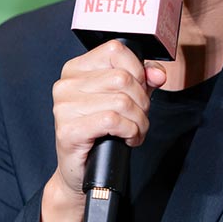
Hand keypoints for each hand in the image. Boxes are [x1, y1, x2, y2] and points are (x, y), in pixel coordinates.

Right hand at [39, 40, 166, 221]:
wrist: (80, 171)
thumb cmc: (102, 131)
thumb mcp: (125, 98)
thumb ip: (142, 79)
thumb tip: (158, 74)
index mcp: (76, 68)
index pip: (116, 50)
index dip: (138, 70)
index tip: (142, 89)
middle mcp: (65, 84)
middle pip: (123, 78)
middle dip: (142, 101)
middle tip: (140, 118)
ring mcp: (64, 107)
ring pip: (121, 100)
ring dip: (139, 120)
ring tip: (135, 131)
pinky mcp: (68, 130)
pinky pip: (113, 120)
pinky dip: (130, 131)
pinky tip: (128, 139)